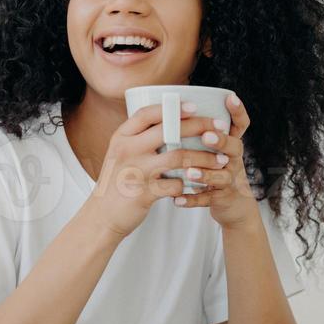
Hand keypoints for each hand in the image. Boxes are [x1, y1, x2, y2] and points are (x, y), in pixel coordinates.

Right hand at [85, 101, 238, 237]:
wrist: (102, 216)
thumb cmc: (116, 182)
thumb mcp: (120, 153)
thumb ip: (139, 138)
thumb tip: (167, 120)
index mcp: (121, 138)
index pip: (147, 113)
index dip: (172, 107)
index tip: (193, 106)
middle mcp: (127, 151)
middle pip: (169, 130)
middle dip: (199, 127)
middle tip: (219, 129)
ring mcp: (136, 171)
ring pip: (178, 157)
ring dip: (203, 158)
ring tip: (221, 160)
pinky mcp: (144, 193)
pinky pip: (176, 185)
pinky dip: (192, 184)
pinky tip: (203, 184)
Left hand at [171, 92, 258, 229]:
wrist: (234, 206)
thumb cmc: (217, 172)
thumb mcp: (215, 151)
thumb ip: (200, 135)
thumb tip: (171, 109)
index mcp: (231, 145)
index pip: (240, 125)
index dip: (238, 111)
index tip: (231, 97)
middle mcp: (234, 160)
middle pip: (234, 148)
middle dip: (220, 141)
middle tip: (206, 136)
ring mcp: (231, 180)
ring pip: (222, 176)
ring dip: (205, 173)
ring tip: (190, 172)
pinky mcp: (223, 198)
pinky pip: (208, 199)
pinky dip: (192, 200)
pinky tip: (177, 200)